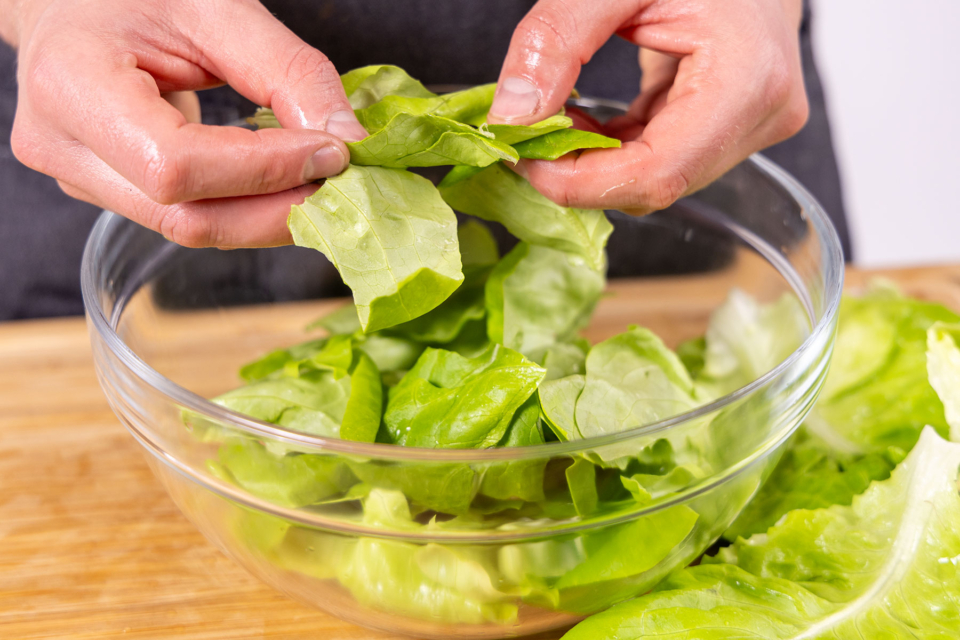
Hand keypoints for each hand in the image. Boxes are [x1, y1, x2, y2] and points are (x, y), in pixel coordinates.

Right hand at [5, 0, 367, 247]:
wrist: (74, 2)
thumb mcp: (217, 8)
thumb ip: (288, 71)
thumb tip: (348, 142)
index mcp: (71, 85)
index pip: (175, 165)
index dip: (264, 170)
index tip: (333, 153)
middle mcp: (63, 148)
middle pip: (186, 217)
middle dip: (279, 209)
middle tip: (345, 184)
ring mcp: (81, 180)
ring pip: (192, 229)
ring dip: (271, 217)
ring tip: (324, 185)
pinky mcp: (108, 194)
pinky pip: (189, 218)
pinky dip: (249, 209)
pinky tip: (287, 186)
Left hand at [487, 0, 807, 214]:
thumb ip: (557, 38)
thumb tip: (514, 114)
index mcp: (747, 81)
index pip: (656, 174)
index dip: (581, 183)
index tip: (524, 160)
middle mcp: (761, 114)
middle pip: (656, 184)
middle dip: (581, 171)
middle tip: (525, 135)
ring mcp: (752, 121)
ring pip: (655, 177)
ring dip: (593, 160)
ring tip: (551, 117)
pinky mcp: (733, 121)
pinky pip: (662, 156)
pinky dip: (613, 146)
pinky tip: (580, 116)